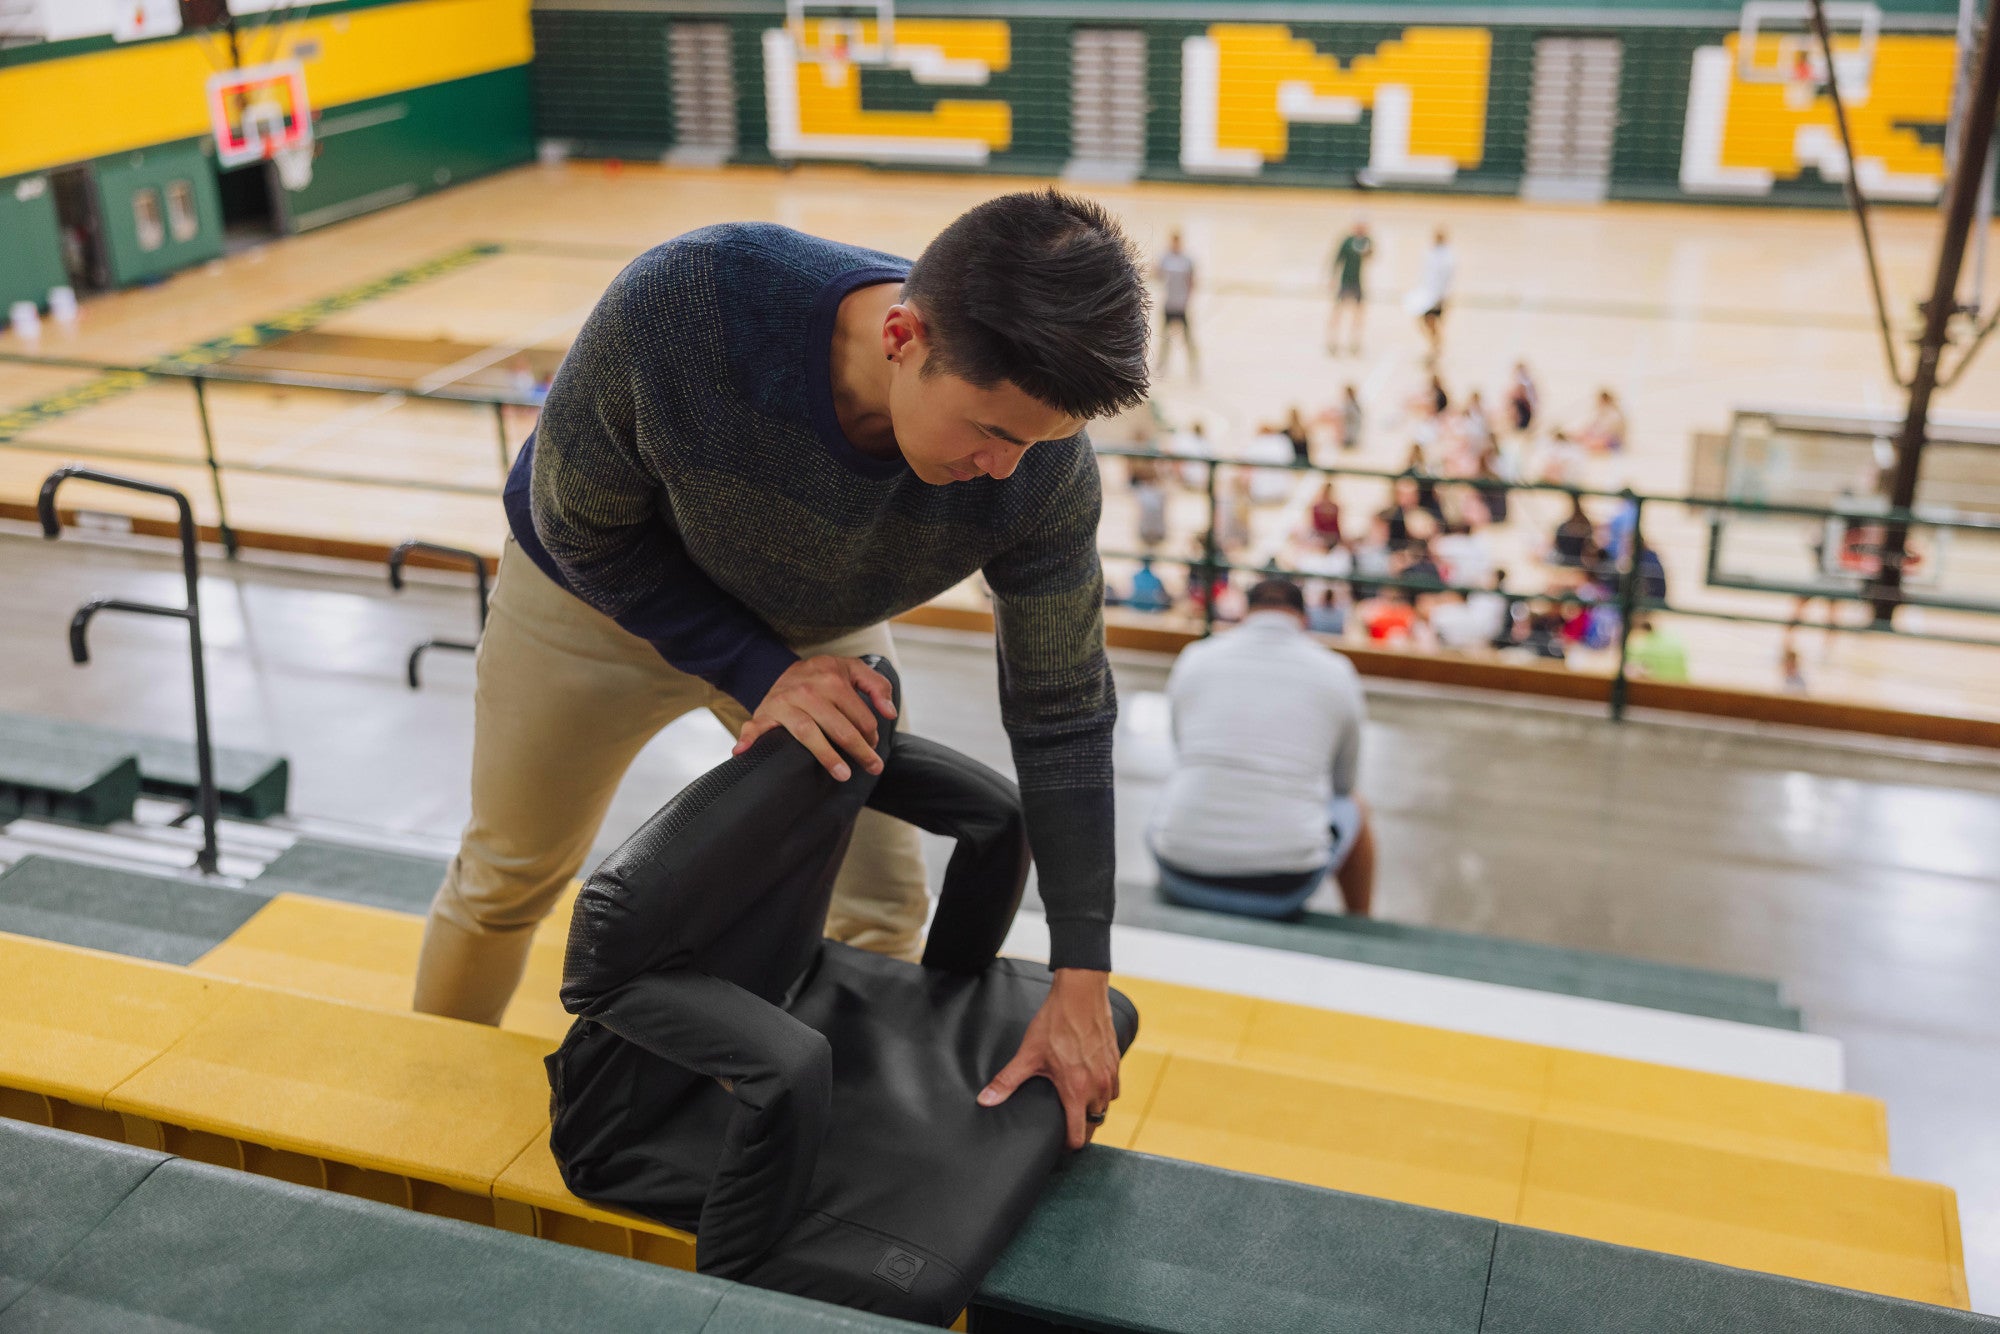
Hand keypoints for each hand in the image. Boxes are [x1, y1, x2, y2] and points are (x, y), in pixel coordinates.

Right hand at [732, 655, 895, 780]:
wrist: (781, 669)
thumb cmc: (822, 676)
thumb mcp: (853, 670)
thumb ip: (878, 686)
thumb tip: (889, 713)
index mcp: (831, 678)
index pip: (859, 714)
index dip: (871, 733)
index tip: (874, 745)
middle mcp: (807, 689)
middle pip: (839, 726)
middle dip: (859, 750)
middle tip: (873, 768)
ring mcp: (784, 702)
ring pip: (808, 732)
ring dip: (826, 755)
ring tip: (843, 774)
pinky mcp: (765, 713)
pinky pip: (755, 727)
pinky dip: (749, 738)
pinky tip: (744, 752)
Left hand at [977, 969, 1120, 1149]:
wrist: (1081, 995)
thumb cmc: (1056, 1023)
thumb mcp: (1028, 1054)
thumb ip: (1008, 1081)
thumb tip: (986, 1100)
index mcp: (1076, 1091)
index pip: (1078, 1135)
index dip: (1067, 1144)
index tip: (1057, 1142)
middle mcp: (1097, 1087)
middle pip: (1094, 1124)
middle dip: (1080, 1128)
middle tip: (1064, 1124)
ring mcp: (1110, 1074)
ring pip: (1105, 1106)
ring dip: (1093, 1109)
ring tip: (1076, 1105)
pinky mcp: (1116, 1061)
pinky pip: (1113, 1089)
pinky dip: (1103, 1092)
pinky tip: (1089, 1083)